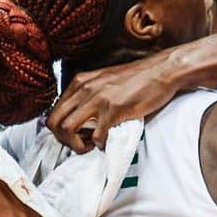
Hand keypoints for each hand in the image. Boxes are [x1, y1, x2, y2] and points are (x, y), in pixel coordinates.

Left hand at [46, 53, 181, 152]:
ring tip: (90, 145)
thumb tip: (79, 117)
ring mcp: (98, 99)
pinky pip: (96, 136)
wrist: (161, 71)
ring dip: (77, 144)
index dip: (60, 129)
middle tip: (79, 144)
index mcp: (80, 81)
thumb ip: (88, 94)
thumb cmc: (136, 78)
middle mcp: (84, 89)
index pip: (54, 110)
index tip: (75, 135)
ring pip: (67, 129)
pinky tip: (108, 140)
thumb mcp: (103, 80)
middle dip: (63, 139)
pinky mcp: (113, 110)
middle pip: (54, 121)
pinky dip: (100, 144)